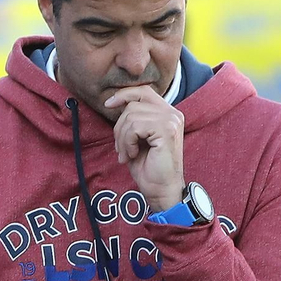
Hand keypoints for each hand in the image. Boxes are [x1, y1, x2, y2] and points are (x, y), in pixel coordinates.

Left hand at [105, 85, 184, 211]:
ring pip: (131, 116)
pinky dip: (128, 142)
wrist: (161, 189)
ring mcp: (171, 120)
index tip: (108, 104)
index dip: (124, 94)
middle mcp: (172, 113)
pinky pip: (134, 127)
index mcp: (168, 113)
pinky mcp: (166, 130)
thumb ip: (133, 118)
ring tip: (127, 153)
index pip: (143, 91)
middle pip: (133, 104)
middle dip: (120, 126)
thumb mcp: (138, 137)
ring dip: (122, 137)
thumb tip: (113, 102)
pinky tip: (134, 154)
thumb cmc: (149, 166)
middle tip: (122, 148)